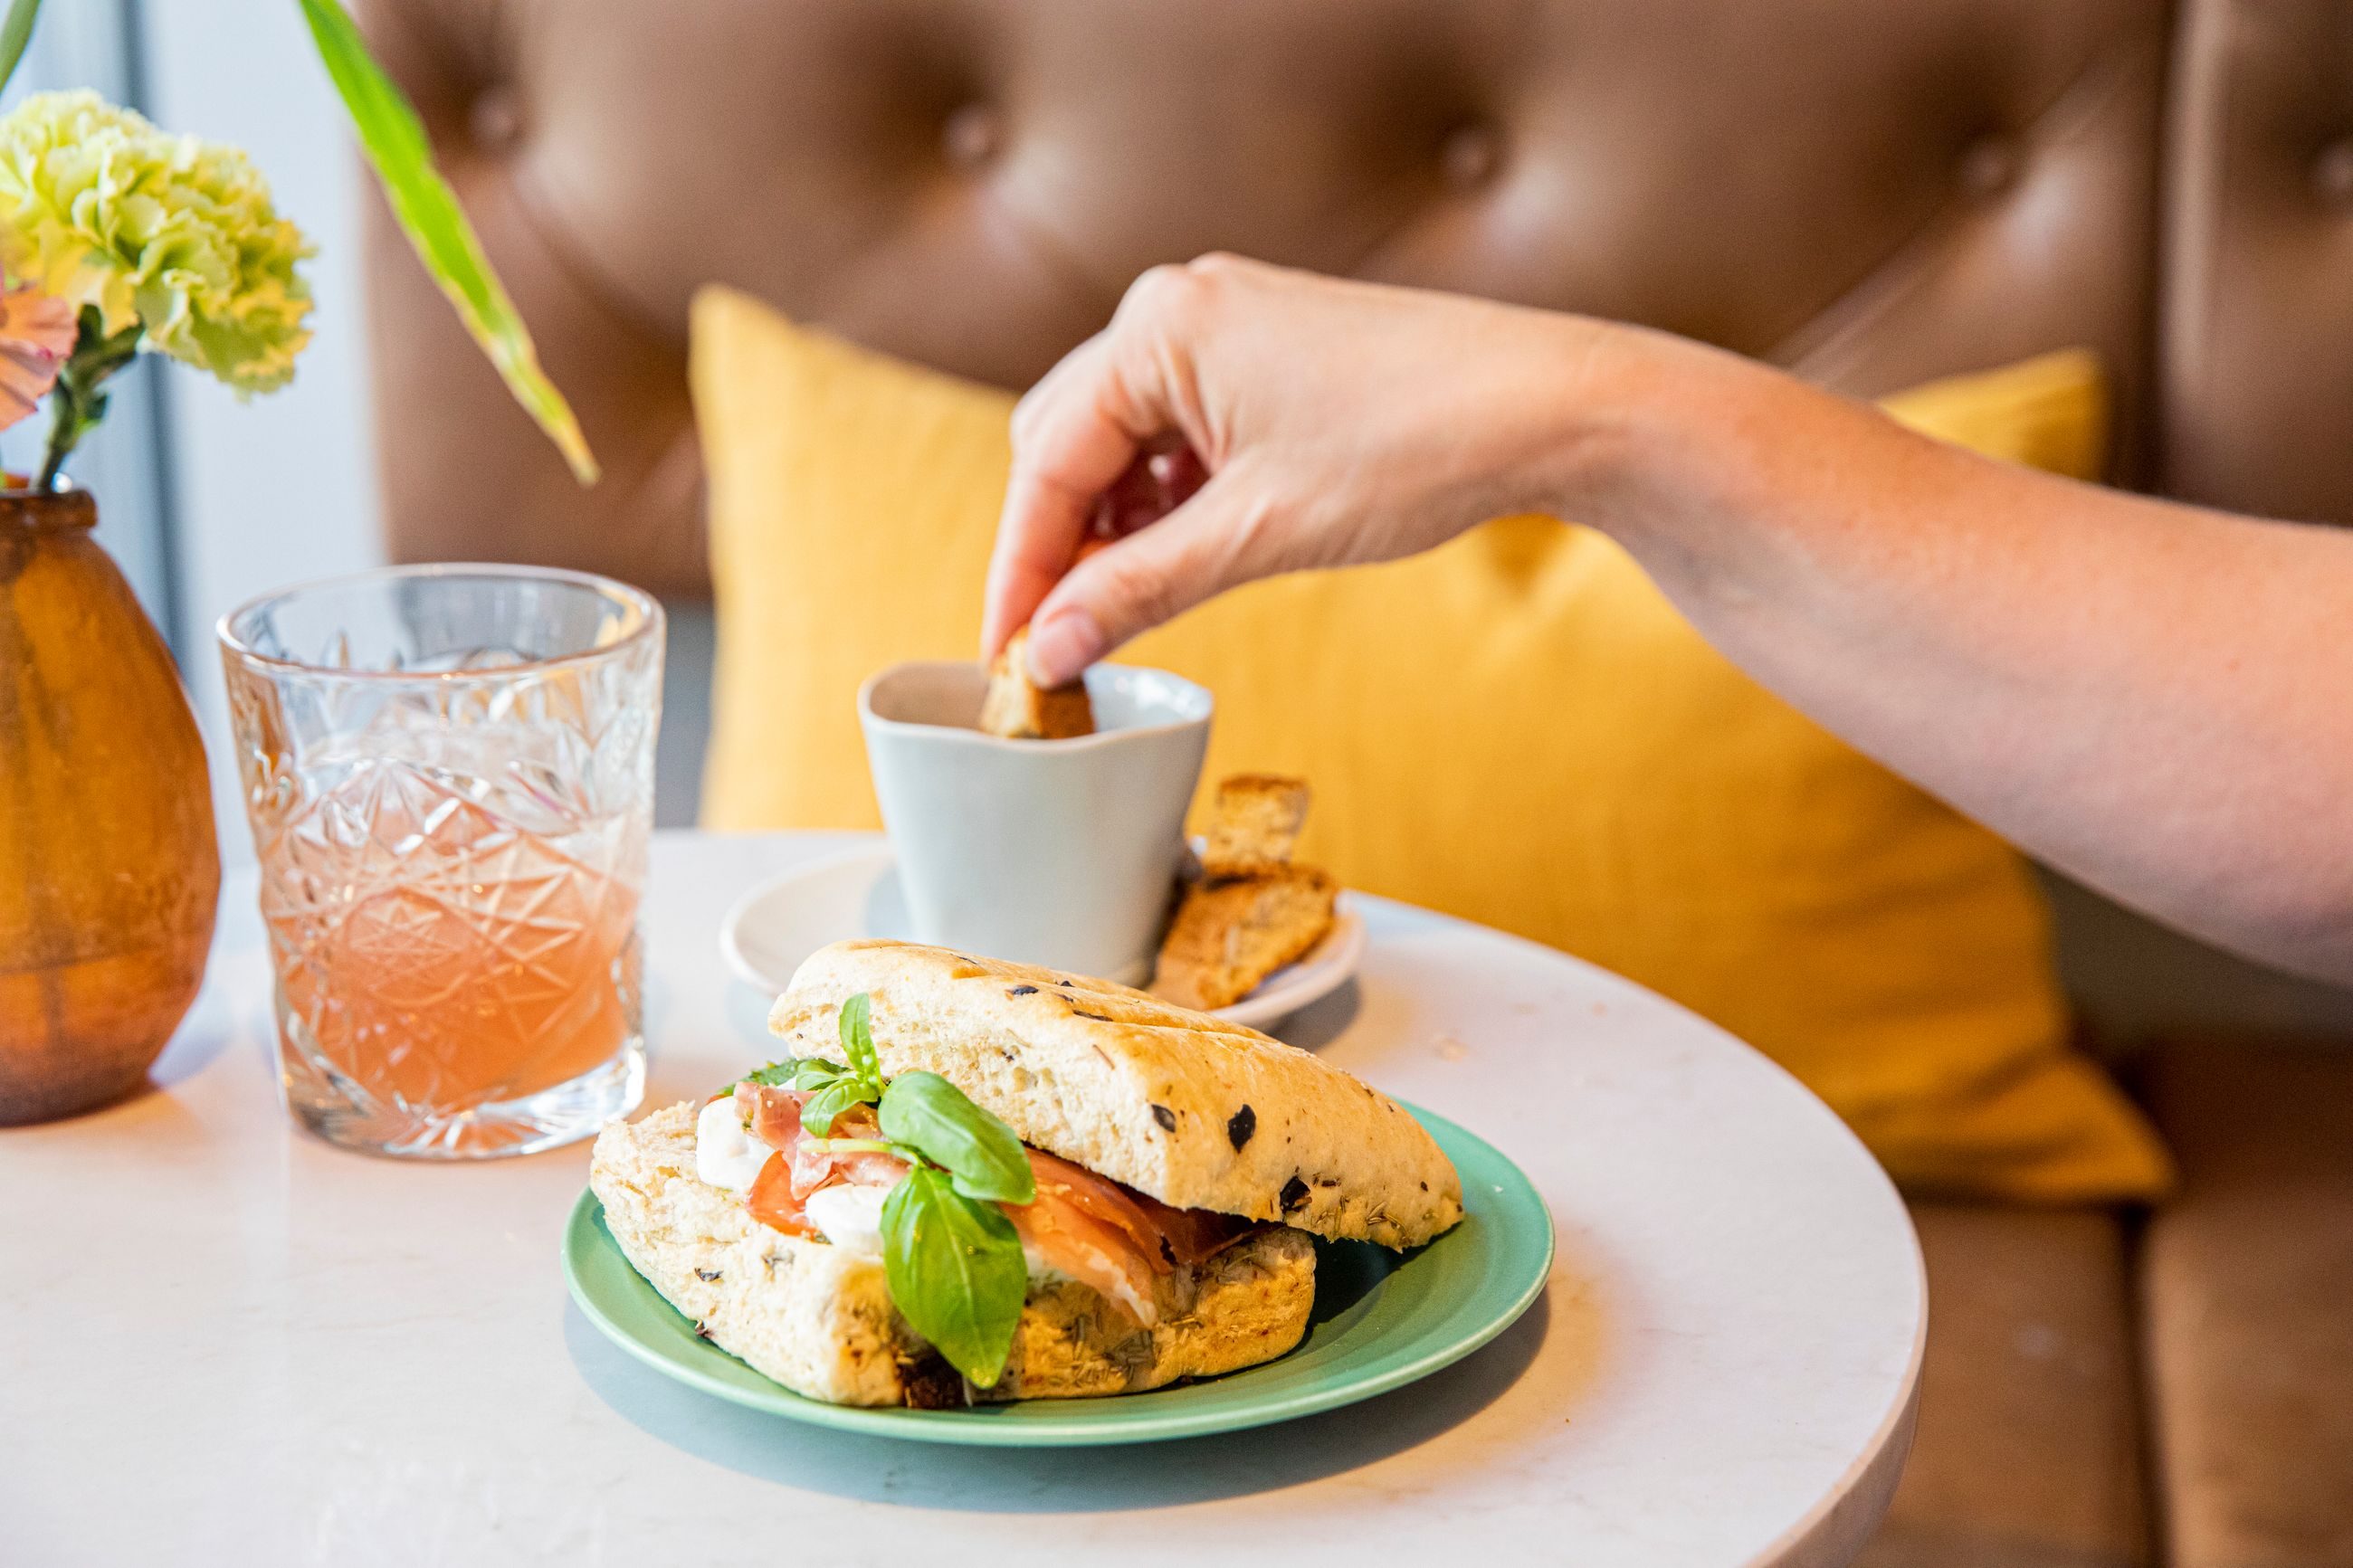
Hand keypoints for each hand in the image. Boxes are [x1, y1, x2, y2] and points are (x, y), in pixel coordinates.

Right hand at [982, 255, 1615, 683]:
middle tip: (1057, 643)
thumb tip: (1048, 652)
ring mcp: (1223, 323)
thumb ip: (1140, 590)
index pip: (1045, 463)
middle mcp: (1177, 306)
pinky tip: (1180, 556)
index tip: (1005, 653)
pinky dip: (1164, 501)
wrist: (1551, 406)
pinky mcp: (1263, 353)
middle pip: (1065, 443)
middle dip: (1058, 545)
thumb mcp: (1260, 535)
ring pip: (1118, 443)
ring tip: (1125, 608)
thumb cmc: (1418, 447)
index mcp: (1160, 327)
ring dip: (1112, 527)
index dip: (1020, 570)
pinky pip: (1175, 432)